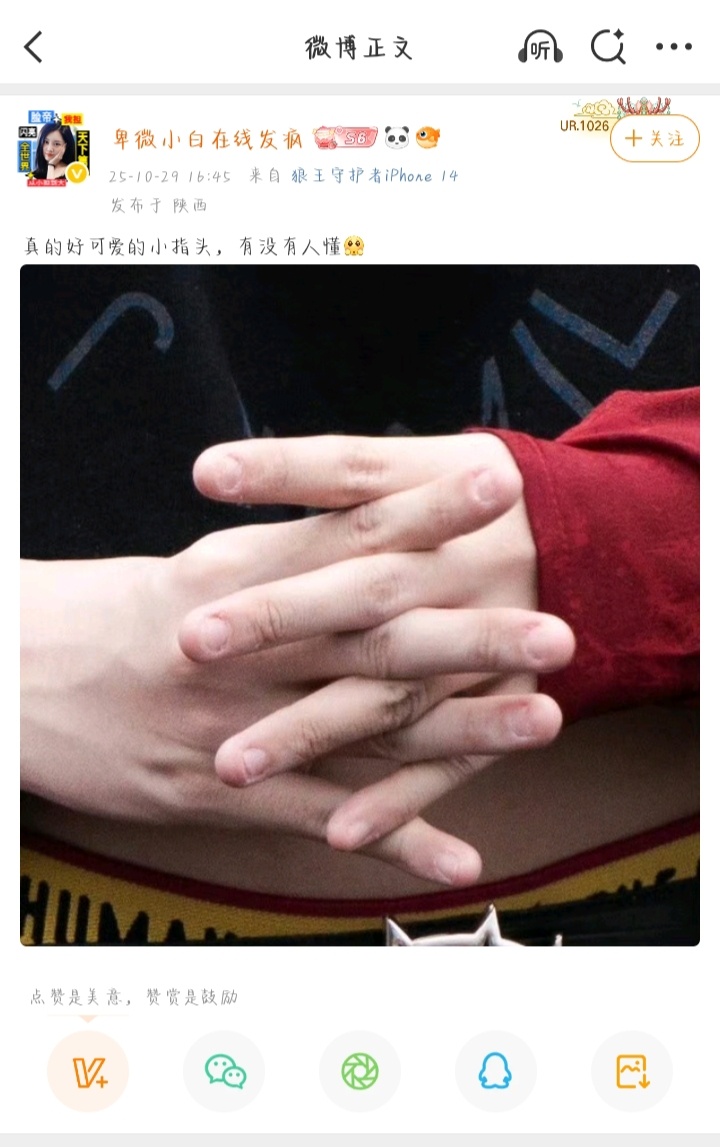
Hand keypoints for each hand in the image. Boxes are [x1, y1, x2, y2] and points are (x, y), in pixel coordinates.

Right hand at [21, 456, 564, 885]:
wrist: (15, 676)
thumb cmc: (106, 620)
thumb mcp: (190, 574)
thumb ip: (274, 559)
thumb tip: (352, 533)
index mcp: (237, 576)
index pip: (345, 534)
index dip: (425, 510)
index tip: (496, 485)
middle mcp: (250, 645)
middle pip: (374, 634)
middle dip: (469, 632)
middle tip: (557, 629)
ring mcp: (240, 720)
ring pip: (363, 724)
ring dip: (458, 729)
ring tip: (543, 722)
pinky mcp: (222, 791)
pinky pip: (320, 816)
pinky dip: (392, 837)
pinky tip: (460, 857)